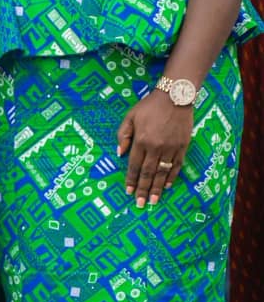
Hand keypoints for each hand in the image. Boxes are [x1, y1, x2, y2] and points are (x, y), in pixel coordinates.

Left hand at [117, 90, 194, 207]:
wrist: (175, 97)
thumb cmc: (149, 106)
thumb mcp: (130, 117)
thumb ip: (123, 135)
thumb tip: (119, 153)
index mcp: (141, 140)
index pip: (134, 166)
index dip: (131, 180)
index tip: (129, 192)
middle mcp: (156, 147)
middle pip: (148, 173)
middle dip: (143, 189)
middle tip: (140, 204)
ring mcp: (171, 148)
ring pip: (162, 173)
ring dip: (157, 188)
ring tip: (153, 201)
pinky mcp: (183, 147)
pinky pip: (176, 166)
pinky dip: (171, 177)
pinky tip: (166, 186)